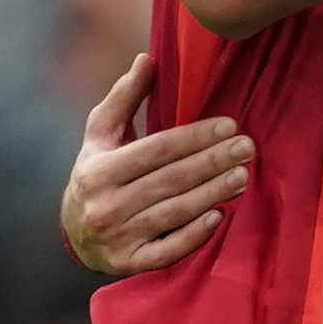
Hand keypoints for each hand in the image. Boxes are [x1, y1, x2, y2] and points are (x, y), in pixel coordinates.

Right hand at [62, 55, 253, 276]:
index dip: (195, 137)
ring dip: (212, 193)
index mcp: (98, 170)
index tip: (229, 124)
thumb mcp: (101, 134)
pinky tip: (219, 216)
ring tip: (243, 176)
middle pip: (169, 180)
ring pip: (173, 213)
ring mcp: (117, 238)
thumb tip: (147, 58)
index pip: (156, 150)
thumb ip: (125, 97)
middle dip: (212, 162)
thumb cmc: (97, 172)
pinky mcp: (129, 265)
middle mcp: (104, 206)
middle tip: (247, 147)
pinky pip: (167, 251)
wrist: (75, 233)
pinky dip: (194, 235)